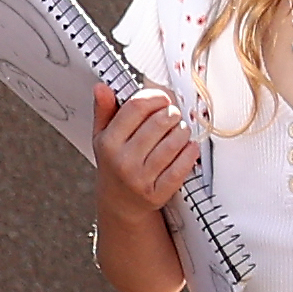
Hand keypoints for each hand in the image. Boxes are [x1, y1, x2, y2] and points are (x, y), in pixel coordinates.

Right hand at [93, 77, 198, 212]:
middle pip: (161, 121)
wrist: (120, 204)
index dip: (156, 97)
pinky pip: (182, 166)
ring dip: (183, 131)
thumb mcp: (103, 136)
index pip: (137, 106)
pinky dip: (190, 153)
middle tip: (172, 116)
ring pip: (175, 142)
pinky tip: (188, 147)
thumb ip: (104, 110)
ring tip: (180, 131)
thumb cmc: (115, 164)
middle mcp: (123, 161)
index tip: (162, 99)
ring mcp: (141, 179)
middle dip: (172, 113)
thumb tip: (101, 87)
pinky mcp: (158, 193)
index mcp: (109, 142)